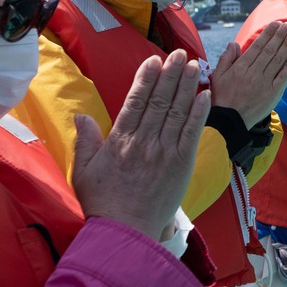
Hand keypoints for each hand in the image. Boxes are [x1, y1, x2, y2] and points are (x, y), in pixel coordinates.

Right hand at [71, 50, 210, 241]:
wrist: (125, 232)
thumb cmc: (102, 203)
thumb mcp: (83, 170)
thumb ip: (85, 141)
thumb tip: (81, 115)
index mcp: (119, 140)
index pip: (135, 101)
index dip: (146, 78)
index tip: (154, 61)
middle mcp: (144, 141)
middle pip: (159, 101)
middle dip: (170, 75)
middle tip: (179, 54)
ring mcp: (164, 152)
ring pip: (177, 112)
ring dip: (186, 86)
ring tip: (193, 66)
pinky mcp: (181, 165)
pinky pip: (191, 133)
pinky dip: (198, 113)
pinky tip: (205, 95)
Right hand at [210, 21, 286, 127]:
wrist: (228, 122)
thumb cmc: (221, 98)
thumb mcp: (217, 76)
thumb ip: (226, 59)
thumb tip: (233, 43)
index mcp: (240, 67)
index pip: (257, 46)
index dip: (268, 34)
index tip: (276, 23)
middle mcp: (254, 73)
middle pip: (270, 50)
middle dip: (281, 35)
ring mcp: (264, 83)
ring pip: (278, 61)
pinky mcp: (273, 94)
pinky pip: (284, 78)